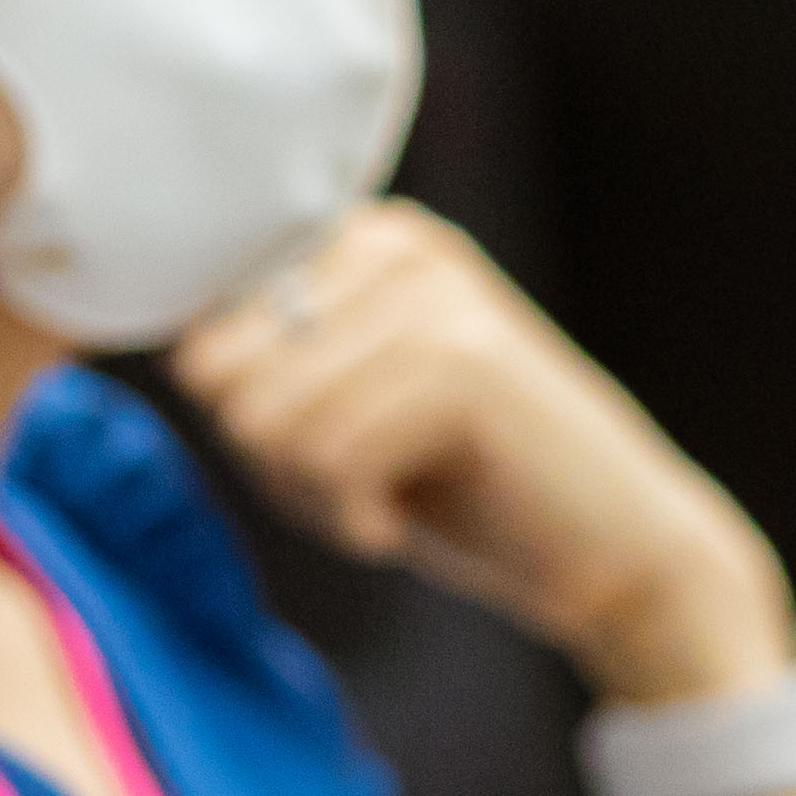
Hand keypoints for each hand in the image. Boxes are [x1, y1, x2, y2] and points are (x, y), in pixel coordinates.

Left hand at [162, 199, 795, 707]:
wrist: (617, 557)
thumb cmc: (463, 493)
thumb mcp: (339, 412)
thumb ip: (260, 370)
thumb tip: (179, 352)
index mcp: (360, 238)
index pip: (200, 331)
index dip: (246, 423)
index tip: (335, 448)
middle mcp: (396, 241)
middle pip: (218, 373)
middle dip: (273, 459)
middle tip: (364, 481)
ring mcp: (432, 294)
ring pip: (262, 418)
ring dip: (312, 493)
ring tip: (392, 494)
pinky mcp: (461, 362)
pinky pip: (323, 457)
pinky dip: (348, 518)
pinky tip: (408, 519)